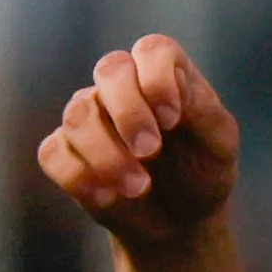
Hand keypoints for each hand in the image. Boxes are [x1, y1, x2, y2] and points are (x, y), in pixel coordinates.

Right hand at [36, 34, 245, 249]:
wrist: (181, 220)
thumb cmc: (201, 171)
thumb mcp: (218, 145)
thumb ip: (202, 111)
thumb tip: (175, 82)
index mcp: (164, 73)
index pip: (153, 51)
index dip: (158, 79)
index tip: (172, 120)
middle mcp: (122, 86)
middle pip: (110, 70)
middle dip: (129, 113)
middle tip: (151, 152)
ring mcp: (90, 116)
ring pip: (77, 115)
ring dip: (107, 155)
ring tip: (139, 187)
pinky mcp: (65, 152)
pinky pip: (53, 154)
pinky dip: (80, 177)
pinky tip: (109, 196)